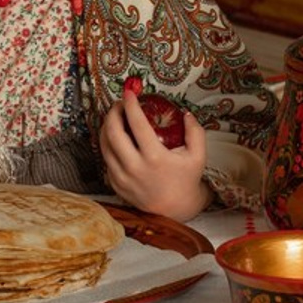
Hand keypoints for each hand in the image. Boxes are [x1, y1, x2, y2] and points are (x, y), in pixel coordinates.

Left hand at [98, 92, 211, 220]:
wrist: (175, 210)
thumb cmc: (186, 179)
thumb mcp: (198, 156)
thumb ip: (195, 132)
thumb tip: (185, 112)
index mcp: (155, 158)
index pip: (137, 124)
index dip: (131, 105)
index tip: (129, 93)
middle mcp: (135, 168)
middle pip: (113, 132)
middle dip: (113, 112)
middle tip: (118, 104)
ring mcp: (122, 177)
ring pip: (104, 145)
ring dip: (106, 126)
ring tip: (114, 117)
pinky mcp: (115, 184)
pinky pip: (105, 158)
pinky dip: (107, 144)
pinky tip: (114, 136)